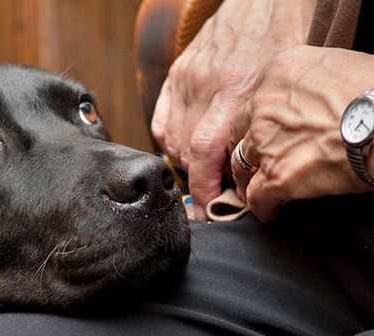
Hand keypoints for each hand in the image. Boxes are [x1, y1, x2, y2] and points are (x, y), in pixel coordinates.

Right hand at [151, 0, 314, 219]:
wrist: (260, 4)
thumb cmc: (279, 46)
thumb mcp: (278, 92)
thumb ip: (256, 130)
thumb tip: (245, 174)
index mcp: (234, 92)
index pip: (206, 153)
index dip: (204, 187)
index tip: (207, 210)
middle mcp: (204, 88)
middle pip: (187, 151)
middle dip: (197, 181)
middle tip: (209, 197)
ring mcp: (185, 81)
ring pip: (171, 140)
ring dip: (184, 163)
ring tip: (202, 170)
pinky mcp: (175, 76)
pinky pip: (160, 122)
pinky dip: (168, 143)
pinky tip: (182, 148)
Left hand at [229, 45, 373, 221]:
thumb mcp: (335, 66)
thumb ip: (308, 82)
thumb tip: (314, 97)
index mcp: (278, 72)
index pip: (255, 99)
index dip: (258, 119)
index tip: (266, 130)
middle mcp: (263, 105)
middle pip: (240, 130)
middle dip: (246, 146)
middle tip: (253, 159)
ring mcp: (265, 141)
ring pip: (241, 164)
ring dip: (246, 178)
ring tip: (255, 187)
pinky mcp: (276, 175)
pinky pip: (256, 196)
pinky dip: (261, 206)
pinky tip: (270, 211)